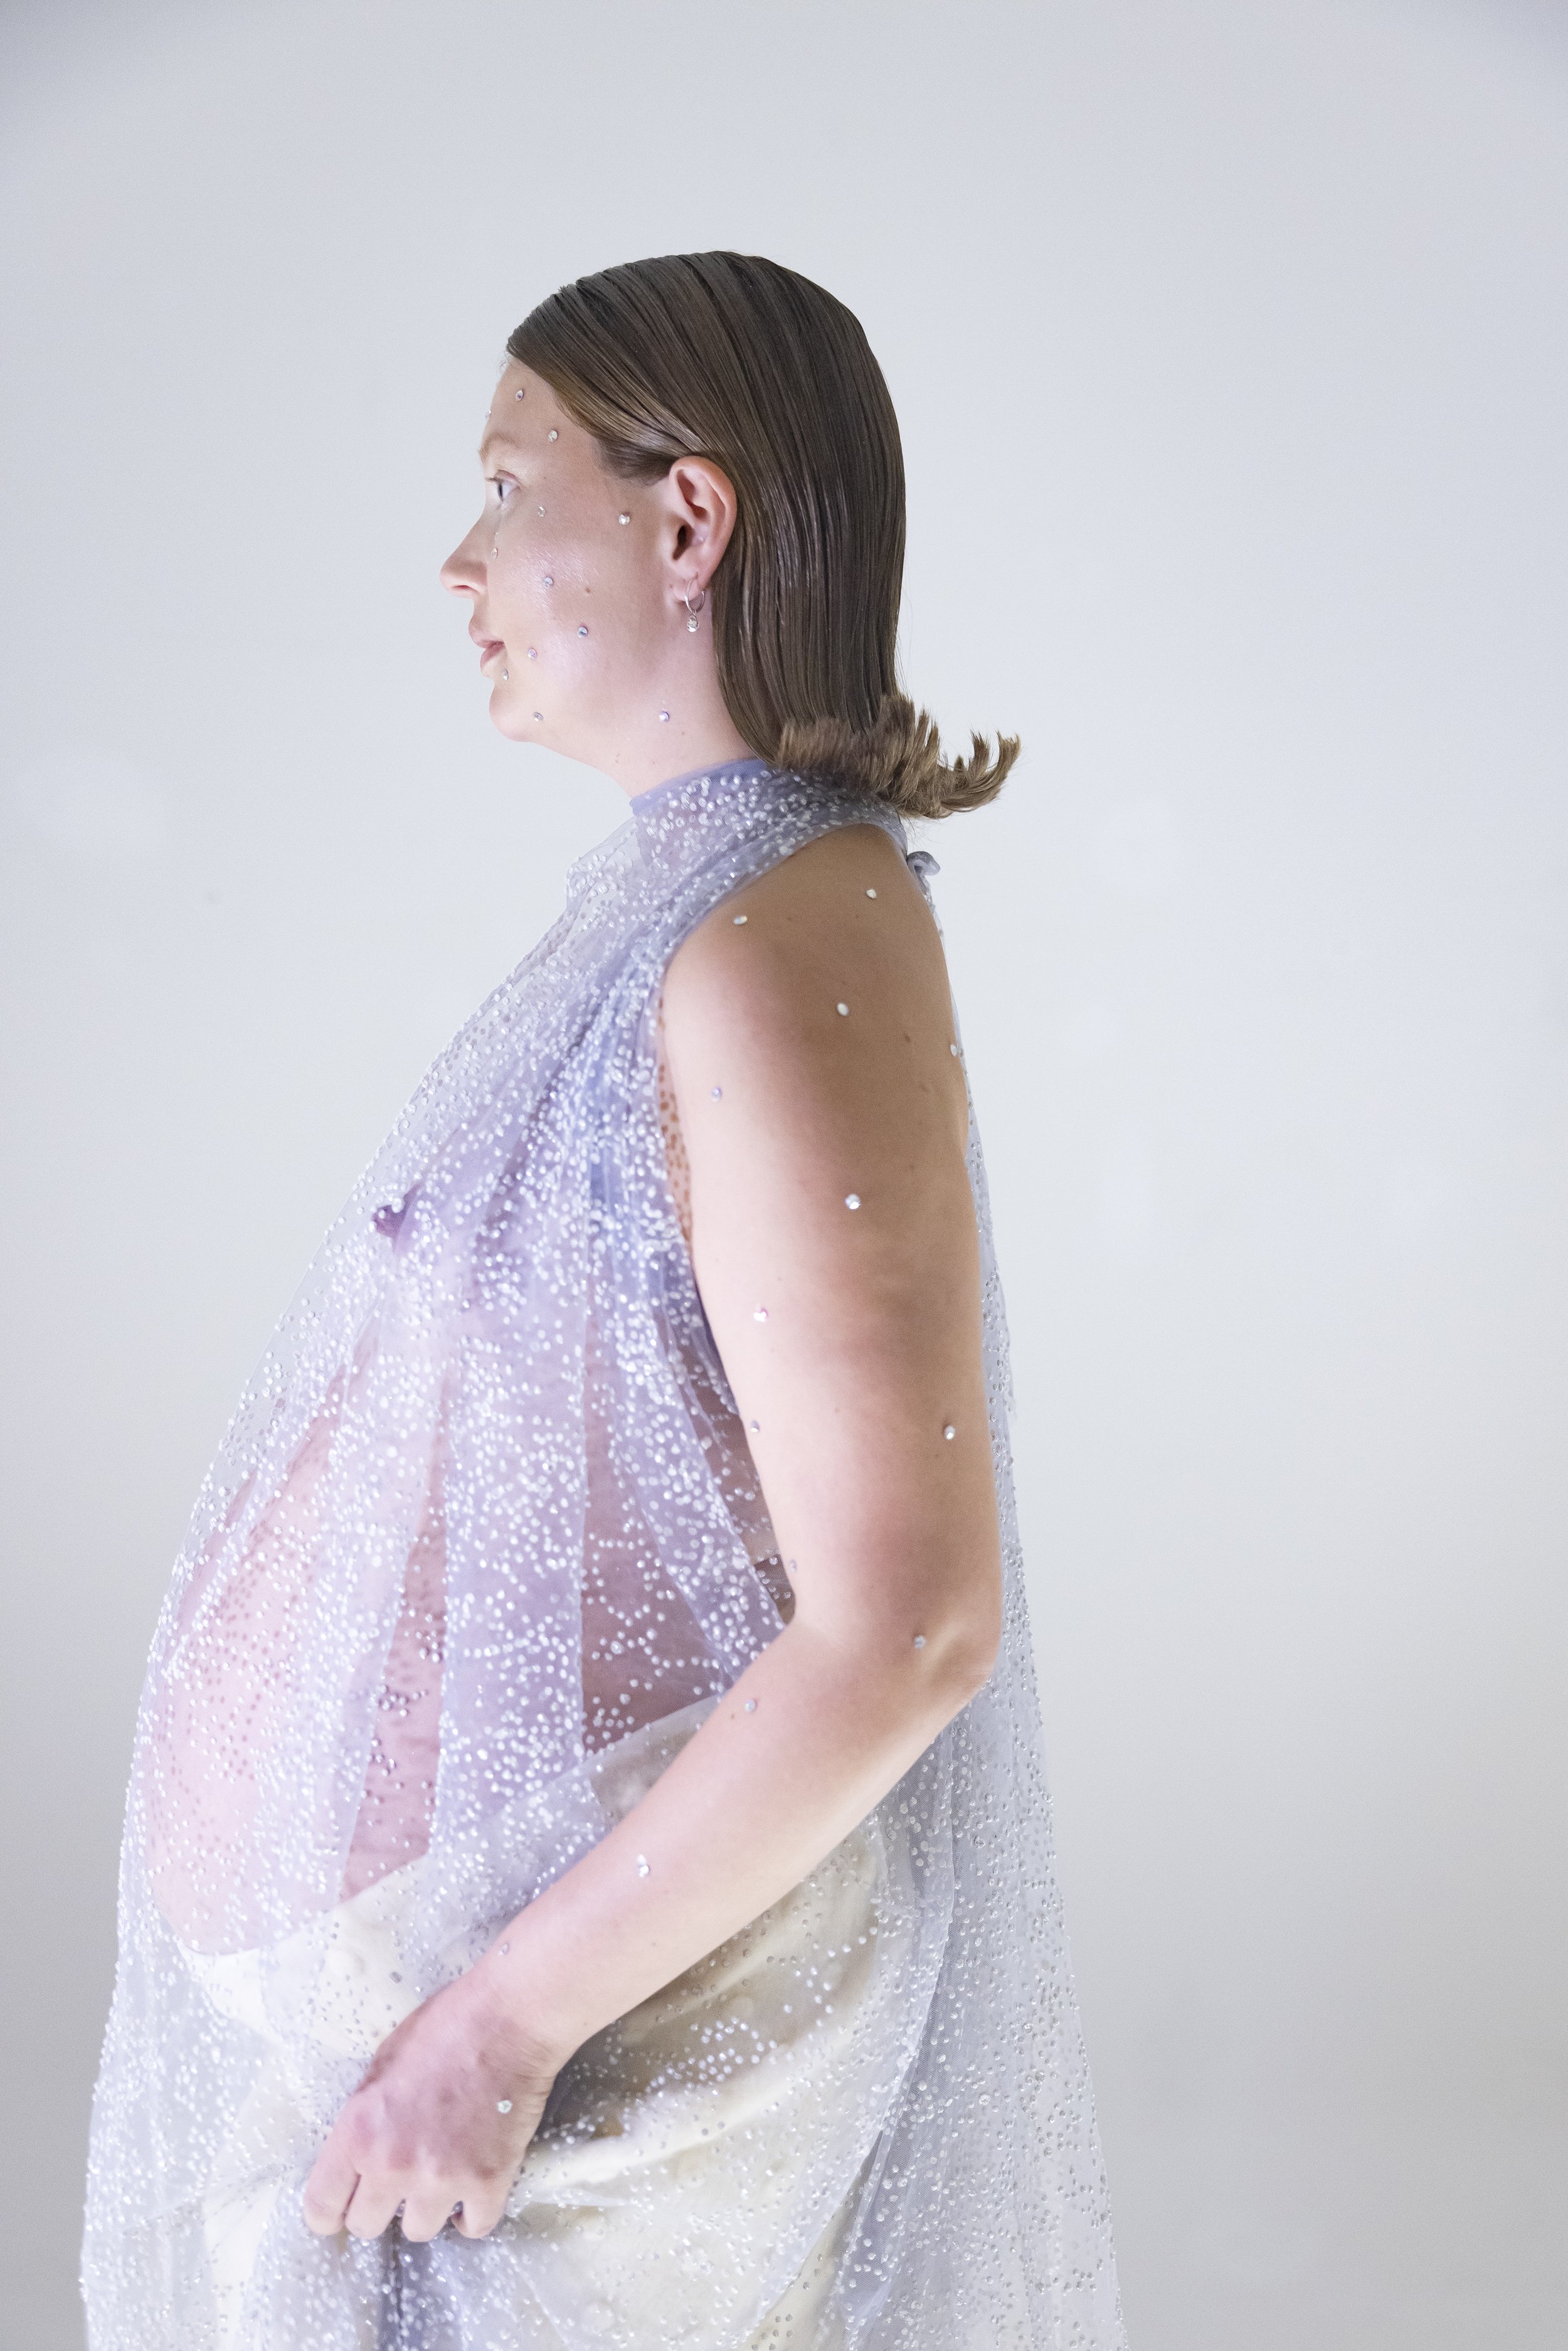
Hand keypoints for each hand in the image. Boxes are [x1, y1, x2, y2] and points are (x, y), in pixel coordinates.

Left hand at [303, 1962, 559, 2241]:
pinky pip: (473, 2227)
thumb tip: (358, 2158)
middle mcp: (393, 2163)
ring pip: (418, 2231)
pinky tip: (472, 2192)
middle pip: (366, 2226)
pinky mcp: (488, 2182)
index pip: (320, 2208)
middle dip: (378, 2206)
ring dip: (426, 2208)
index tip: (343, 2206)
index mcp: (358, 2131)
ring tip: (439, 2178)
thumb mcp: (381, 2065)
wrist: (509, 2018)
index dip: (329, 2211)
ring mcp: (442, 2177)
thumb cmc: (443, 2027)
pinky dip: (472, 2214)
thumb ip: (364, 2119)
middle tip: (398, 2182)